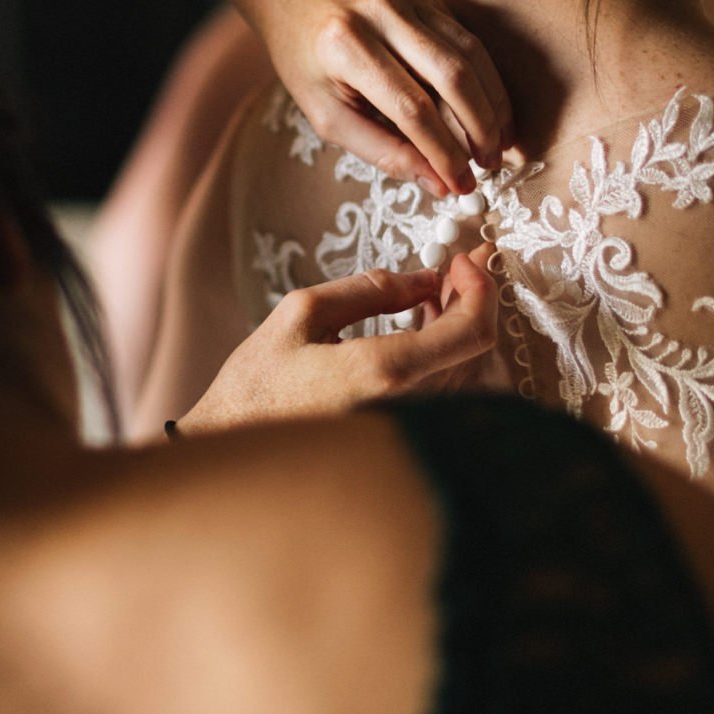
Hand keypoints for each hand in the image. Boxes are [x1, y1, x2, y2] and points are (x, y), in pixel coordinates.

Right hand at [179, 252, 497, 428]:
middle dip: (472, 301)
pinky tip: (420, 329)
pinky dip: (444, 354)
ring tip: (429, 297)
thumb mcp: (304, 313)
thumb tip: (424, 279)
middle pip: (476, 351)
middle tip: (452, 268)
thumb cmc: (257, 388)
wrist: (233, 451)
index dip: (480, 286)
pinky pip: (445, 394)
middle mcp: (405, 409)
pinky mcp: (398, 439)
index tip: (462, 261)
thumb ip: (371, 289)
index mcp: (383, 373)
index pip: (471, 331)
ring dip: (458, 327)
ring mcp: (405, 430)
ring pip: (466, 374)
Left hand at [239, 0, 513, 189]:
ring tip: (498, 145)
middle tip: (489, 167)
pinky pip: (466, 39)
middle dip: (479, 129)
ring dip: (491, 104)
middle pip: (452, 76)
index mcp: (347, 47)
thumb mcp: (324, 112)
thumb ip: (380, 149)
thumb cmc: (303, 55)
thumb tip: (436, 182)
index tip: (461, 186)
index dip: (443, 152)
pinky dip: (485, 79)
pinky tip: (491, 111)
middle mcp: (383, 15)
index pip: (412, 109)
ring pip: (469, 54)